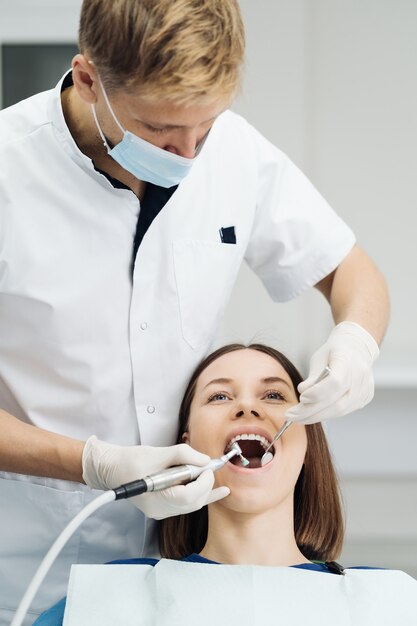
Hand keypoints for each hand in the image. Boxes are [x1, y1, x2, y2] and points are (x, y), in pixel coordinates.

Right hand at [82, 436, 229, 518]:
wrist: (113, 468)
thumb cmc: (131, 461)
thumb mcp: (158, 453)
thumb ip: (183, 454)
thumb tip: (205, 459)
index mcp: (156, 499)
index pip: (188, 497)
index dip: (203, 482)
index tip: (207, 466)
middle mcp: (159, 511)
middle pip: (193, 503)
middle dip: (205, 485)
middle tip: (209, 467)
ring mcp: (161, 512)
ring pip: (192, 505)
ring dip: (204, 490)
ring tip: (216, 478)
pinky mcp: (162, 507)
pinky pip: (186, 504)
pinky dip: (198, 494)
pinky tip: (215, 492)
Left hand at [285, 321, 378, 423]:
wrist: (355, 348)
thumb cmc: (334, 352)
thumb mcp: (318, 358)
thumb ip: (312, 377)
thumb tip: (302, 392)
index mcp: (347, 360)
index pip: (335, 383)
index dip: (317, 394)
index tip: (301, 398)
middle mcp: (360, 376)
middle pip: (337, 403)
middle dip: (311, 412)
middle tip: (292, 416)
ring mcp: (365, 389)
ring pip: (340, 411)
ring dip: (317, 416)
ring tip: (300, 417)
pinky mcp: (366, 397)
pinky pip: (345, 411)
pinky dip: (327, 413)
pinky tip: (314, 413)